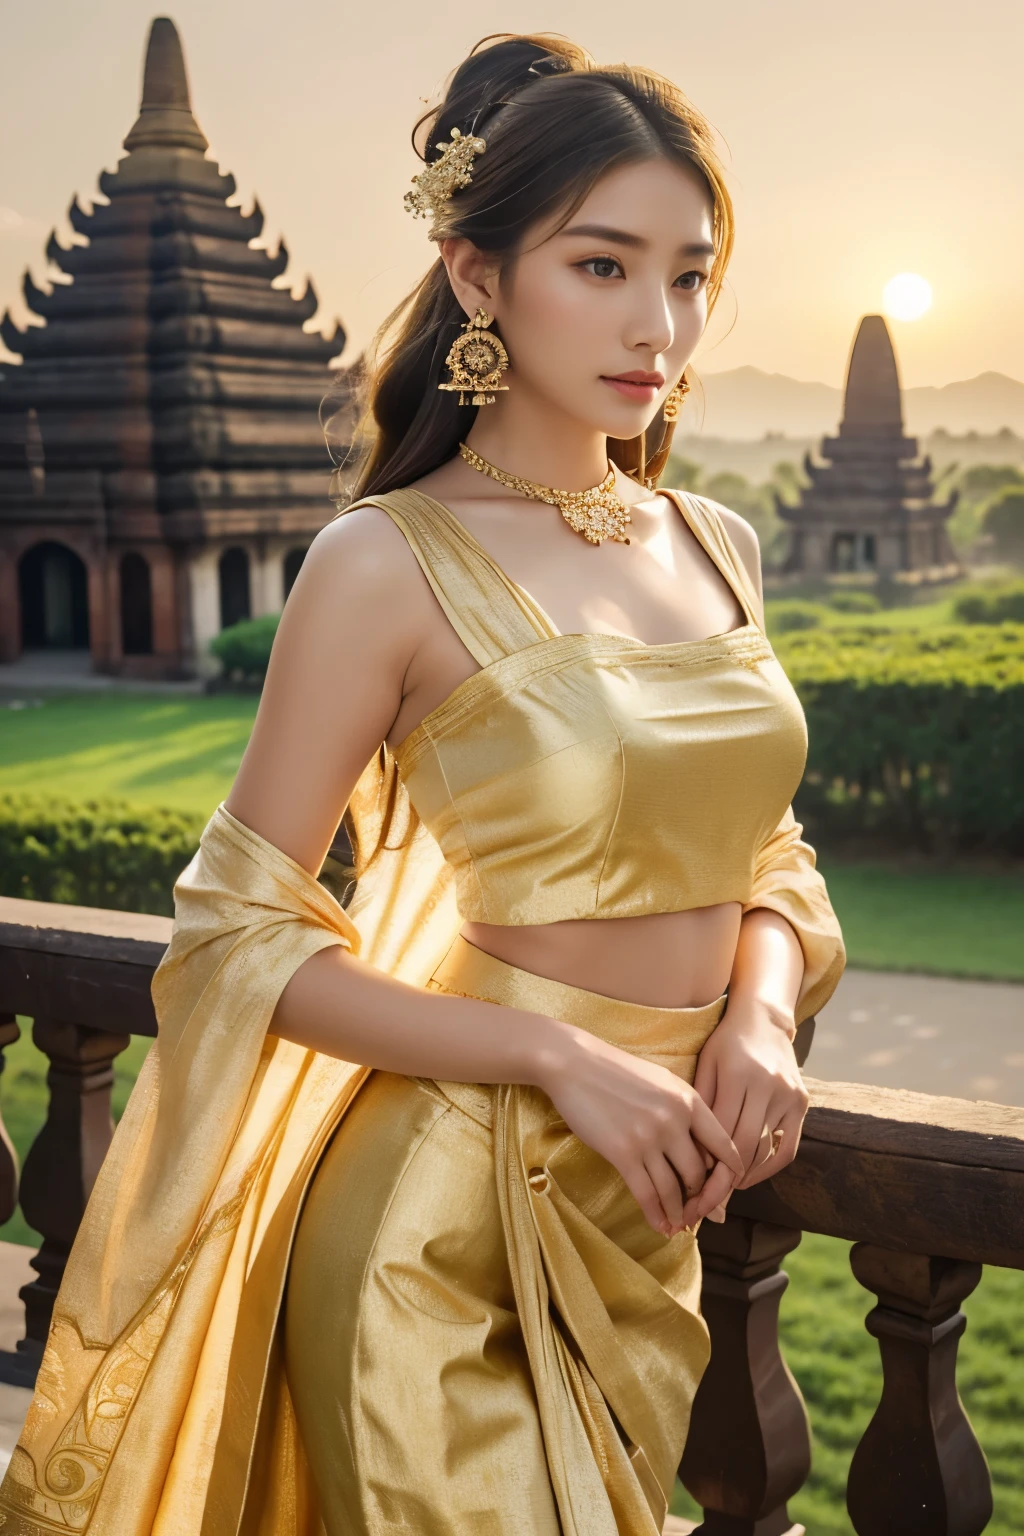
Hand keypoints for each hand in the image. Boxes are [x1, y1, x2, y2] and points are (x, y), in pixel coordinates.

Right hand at [535, 1025, 744, 1236]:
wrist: (574, 1064)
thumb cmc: (617, 1072)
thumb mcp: (662, 1082)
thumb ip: (684, 1111)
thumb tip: (701, 1149)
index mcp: (689, 1100)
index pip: (724, 1146)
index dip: (728, 1173)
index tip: (725, 1188)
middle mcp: (674, 1120)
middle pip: (699, 1174)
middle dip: (700, 1199)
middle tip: (695, 1212)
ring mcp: (649, 1138)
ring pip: (674, 1189)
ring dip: (678, 1213)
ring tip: (678, 1225)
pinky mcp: (623, 1153)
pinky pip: (646, 1194)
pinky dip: (656, 1215)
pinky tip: (660, 1226)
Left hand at [692, 996, 808, 1206]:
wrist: (763, 1021)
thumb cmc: (725, 1045)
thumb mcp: (705, 1066)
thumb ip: (701, 1106)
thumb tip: (691, 1155)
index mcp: (737, 1075)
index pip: (722, 1134)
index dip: (707, 1168)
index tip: (692, 1192)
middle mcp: (767, 1086)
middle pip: (745, 1148)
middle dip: (724, 1182)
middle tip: (705, 1206)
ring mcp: (788, 1095)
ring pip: (766, 1150)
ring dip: (744, 1178)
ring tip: (722, 1194)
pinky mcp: (802, 1103)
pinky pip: (788, 1147)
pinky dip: (769, 1168)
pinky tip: (749, 1178)